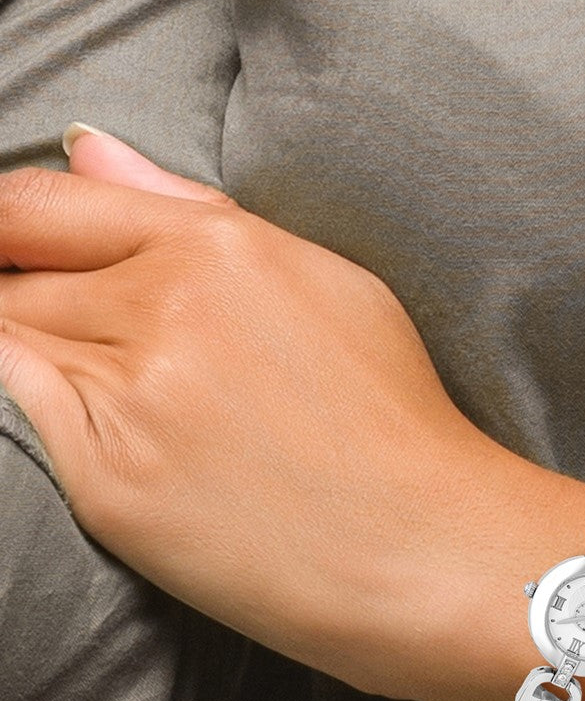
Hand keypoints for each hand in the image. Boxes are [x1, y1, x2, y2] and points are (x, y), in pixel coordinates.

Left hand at [0, 128, 502, 700]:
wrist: (427, 548)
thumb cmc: (396, 420)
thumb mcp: (330, 285)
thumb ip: (196, 211)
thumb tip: (91, 152)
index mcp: (222, 251)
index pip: (43, 205)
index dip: (11, 228)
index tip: (21, 255)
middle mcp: (167, 311)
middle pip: (18, 276)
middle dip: (30, 298)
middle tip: (104, 349)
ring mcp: (132, 400)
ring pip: (10, 343)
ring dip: (41, 359)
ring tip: (137, 402)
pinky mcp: (109, 486)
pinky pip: (22, 418)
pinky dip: (39, 412)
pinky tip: (120, 436)